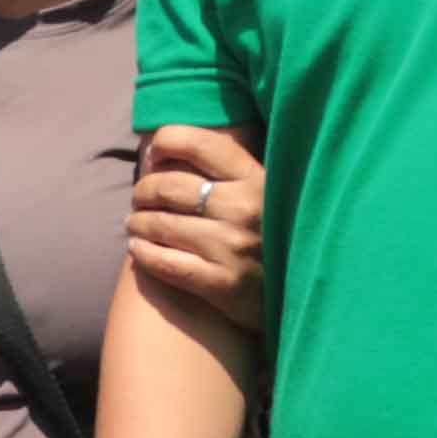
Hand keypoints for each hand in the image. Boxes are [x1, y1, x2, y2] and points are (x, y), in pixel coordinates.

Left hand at [124, 125, 269, 316]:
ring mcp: (233, 247)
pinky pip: (165, 263)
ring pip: (161, 224)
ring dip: (137, 223)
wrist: (302, 294)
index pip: (199, 144)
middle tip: (139, 199)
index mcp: (256, 178)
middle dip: (143, 191)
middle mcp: (245, 208)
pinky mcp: (222, 283)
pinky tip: (138, 249)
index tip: (154, 156)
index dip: (166, 143)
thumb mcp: (264, 192)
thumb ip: (227, 170)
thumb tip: (163, 152)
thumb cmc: (271, 236)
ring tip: (135, 224)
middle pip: (169, 186)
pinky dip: (143, 253)